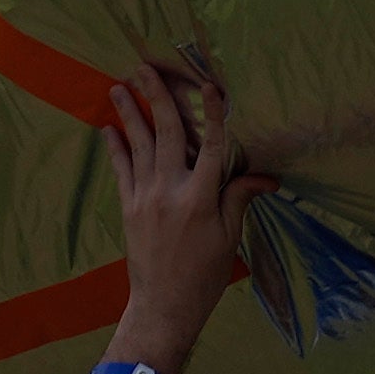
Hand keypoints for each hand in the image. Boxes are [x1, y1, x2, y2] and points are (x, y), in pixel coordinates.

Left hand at [97, 60, 260, 356]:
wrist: (164, 305)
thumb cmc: (204, 275)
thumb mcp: (229, 238)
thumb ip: (240, 200)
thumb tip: (266, 177)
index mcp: (201, 199)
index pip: (213, 147)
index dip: (213, 114)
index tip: (209, 85)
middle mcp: (170, 192)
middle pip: (167, 134)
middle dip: (156, 98)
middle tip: (144, 67)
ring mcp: (145, 199)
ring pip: (138, 146)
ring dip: (129, 114)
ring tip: (118, 86)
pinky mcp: (129, 209)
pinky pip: (121, 170)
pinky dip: (115, 147)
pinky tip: (108, 127)